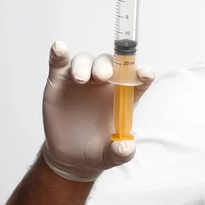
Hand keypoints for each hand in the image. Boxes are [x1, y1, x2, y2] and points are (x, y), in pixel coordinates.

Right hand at [41, 41, 154, 181]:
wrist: (70, 156)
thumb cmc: (98, 150)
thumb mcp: (111, 156)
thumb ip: (121, 152)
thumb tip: (126, 146)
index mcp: (124, 95)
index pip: (138, 78)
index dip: (143, 73)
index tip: (145, 74)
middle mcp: (105, 82)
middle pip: (110, 63)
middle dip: (108, 66)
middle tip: (104, 76)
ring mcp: (83, 78)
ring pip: (86, 60)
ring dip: (85, 65)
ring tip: (81, 78)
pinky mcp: (60, 80)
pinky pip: (60, 63)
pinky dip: (59, 53)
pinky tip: (59, 48)